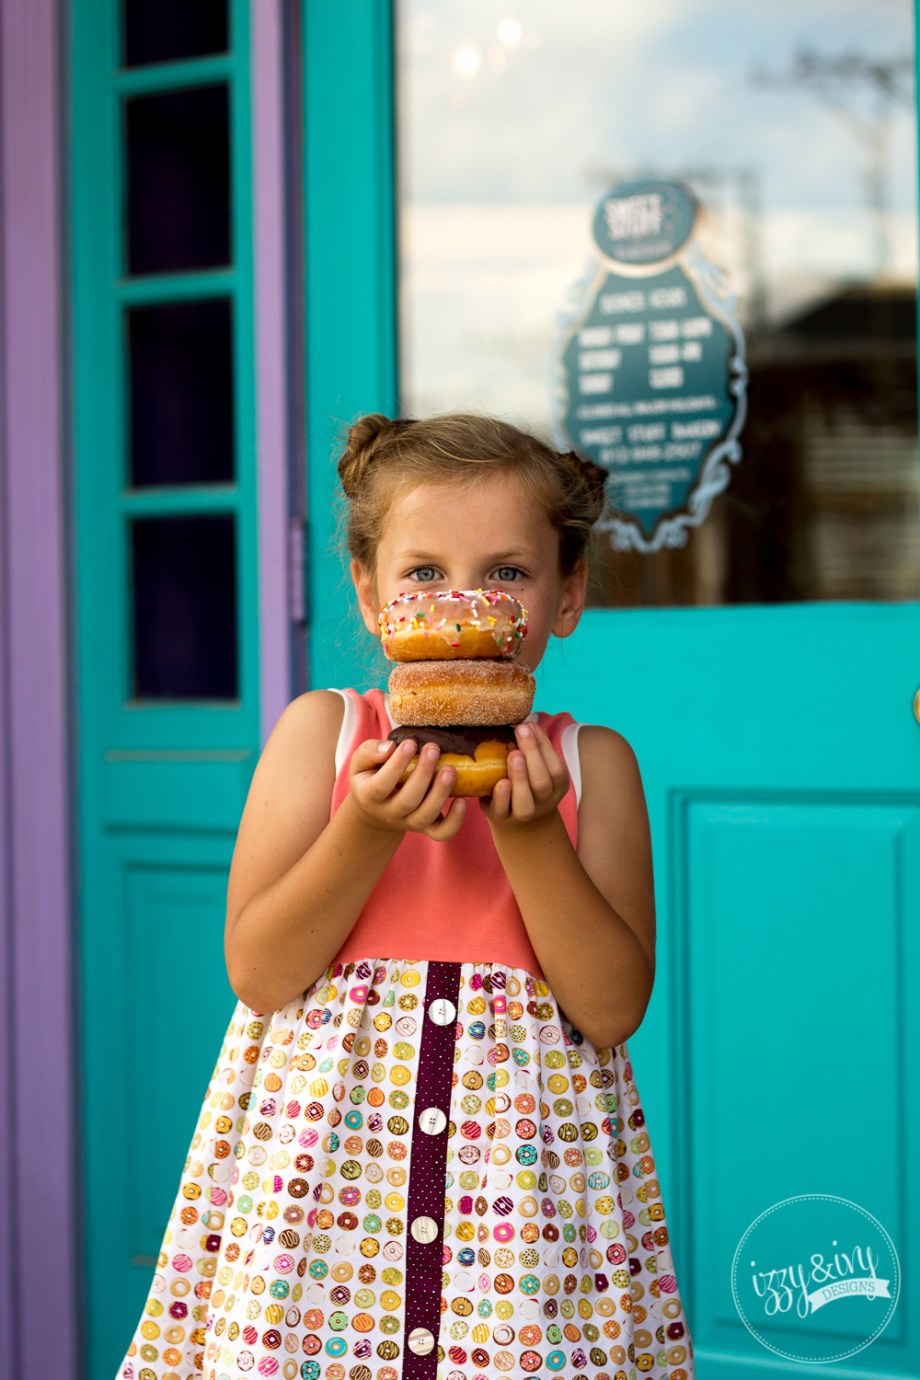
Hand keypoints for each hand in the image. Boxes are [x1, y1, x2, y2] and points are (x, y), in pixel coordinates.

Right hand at [348, 737, 466, 839]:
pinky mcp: (427, 828)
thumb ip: (369, 752)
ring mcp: (409, 823)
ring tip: (450, 769)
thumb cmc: (372, 777)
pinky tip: (463, 800)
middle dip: (423, 774)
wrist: (376, 811)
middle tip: (433, 748)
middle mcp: (390, 813)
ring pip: (426, 816)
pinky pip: (442, 832)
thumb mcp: (361, 763)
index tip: (410, 743)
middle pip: (407, 801)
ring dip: (440, 793)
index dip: (396, 765)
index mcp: (370, 796)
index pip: (381, 785)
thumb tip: (390, 747)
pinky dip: (455, 820)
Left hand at [480, 721, 568, 829]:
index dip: (543, 746)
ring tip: (513, 755)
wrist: (516, 818)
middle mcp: (544, 802)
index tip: (529, 725)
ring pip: (526, 800)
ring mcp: (523, 813)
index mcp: (557, 786)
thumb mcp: (536, 766)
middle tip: (521, 731)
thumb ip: (533, 748)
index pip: (555, 767)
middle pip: (542, 781)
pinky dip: (502, 796)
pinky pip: (502, 810)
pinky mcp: (500, 817)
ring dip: (520, 776)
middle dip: (533, 755)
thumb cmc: (526, 782)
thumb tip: (524, 720)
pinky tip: (500, 782)